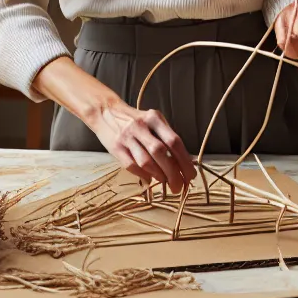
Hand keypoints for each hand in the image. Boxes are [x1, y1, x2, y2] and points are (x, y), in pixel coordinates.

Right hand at [35, 56, 196, 191]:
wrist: (106, 112)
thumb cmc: (136, 120)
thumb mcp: (154, 122)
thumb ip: (168, 138)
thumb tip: (188, 162)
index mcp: (154, 118)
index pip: (174, 141)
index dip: (185, 160)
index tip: (191, 174)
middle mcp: (140, 126)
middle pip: (160, 152)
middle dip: (173, 173)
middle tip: (179, 186)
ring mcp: (126, 137)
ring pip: (146, 161)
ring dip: (159, 176)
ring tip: (166, 183)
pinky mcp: (115, 148)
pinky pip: (131, 166)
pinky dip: (143, 175)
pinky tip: (149, 179)